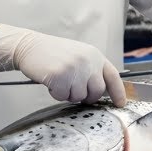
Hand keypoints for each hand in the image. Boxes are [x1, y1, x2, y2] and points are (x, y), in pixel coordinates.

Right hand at [0, 24, 126, 105]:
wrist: (30, 46)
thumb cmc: (53, 53)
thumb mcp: (79, 56)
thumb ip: (92, 70)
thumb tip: (100, 91)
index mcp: (95, 56)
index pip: (113, 76)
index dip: (118, 92)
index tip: (120, 103)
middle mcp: (88, 61)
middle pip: (97, 91)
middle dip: (86, 96)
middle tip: (73, 89)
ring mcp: (75, 68)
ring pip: (79, 96)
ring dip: (68, 94)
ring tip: (60, 80)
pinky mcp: (60, 76)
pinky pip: (63, 97)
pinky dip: (56, 93)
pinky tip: (51, 81)